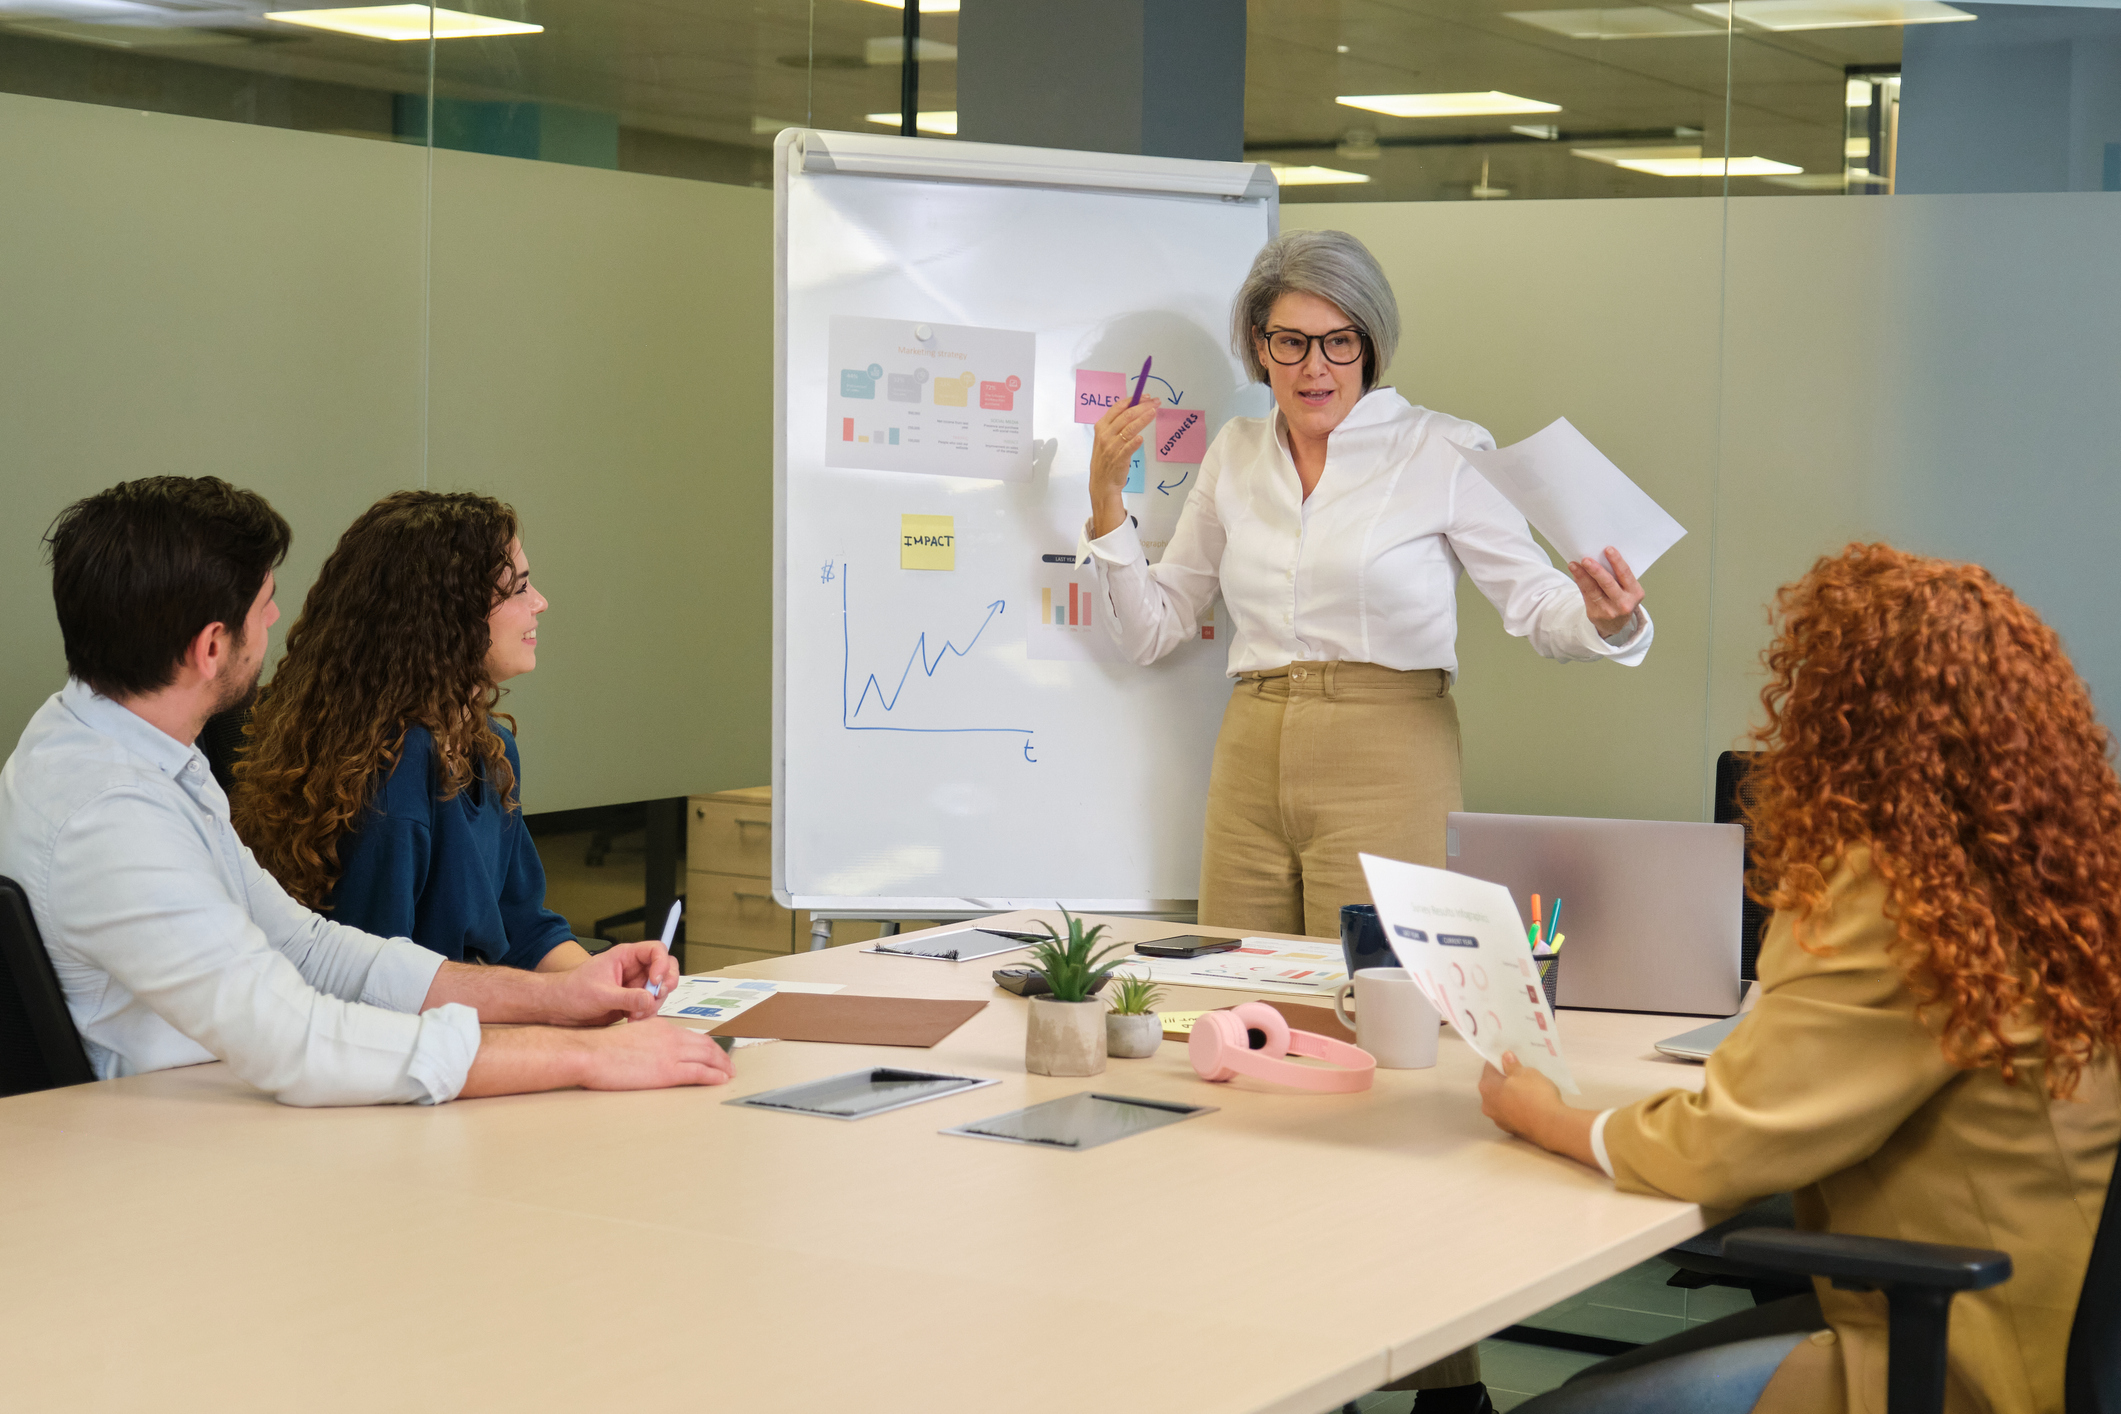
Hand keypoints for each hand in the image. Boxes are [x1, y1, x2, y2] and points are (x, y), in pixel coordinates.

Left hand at [542, 941, 678, 1025]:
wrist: (558, 1009)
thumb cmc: (572, 992)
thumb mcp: (601, 994)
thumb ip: (628, 997)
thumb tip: (650, 1000)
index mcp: (625, 957)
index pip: (656, 951)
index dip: (662, 964)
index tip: (656, 981)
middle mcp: (633, 969)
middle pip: (664, 971)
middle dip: (663, 987)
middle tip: (654, 999)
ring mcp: (634, 986)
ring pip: (659, 992)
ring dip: (652, 1005)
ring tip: (634, 1015)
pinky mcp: (631, 1002)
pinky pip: (649, 1006)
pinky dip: (646, 1014)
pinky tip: (631, 1019)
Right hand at [576, 1019, 733, 1089]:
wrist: (591, 1053)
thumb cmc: (601, 1049)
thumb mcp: (631, 1036)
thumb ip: (647, 1041)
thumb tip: (652, 1054)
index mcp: (660, 1027)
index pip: (691, 1035)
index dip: (707, 1045)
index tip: (714, 1052)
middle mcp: (670, 1036)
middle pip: (704, 1044)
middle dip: (720, 1055)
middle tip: (729, 1064)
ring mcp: (670, 1053)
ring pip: (706, 1057)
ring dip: (722, 1066)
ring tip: (729, 1073)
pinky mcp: (667, 1071)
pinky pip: (698, 1072)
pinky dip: (713, 1076)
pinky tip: (720, 1079)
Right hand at [1088, 396, 1158, 538]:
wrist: (1102, 483)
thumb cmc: (1106, 459)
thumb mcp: (1105, 439)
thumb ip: (1116, 425)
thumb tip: (1134, 410)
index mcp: (1101, 427)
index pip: (1117, 408)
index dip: (1132, 400)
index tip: (1145, 396)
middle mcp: (1105, 435)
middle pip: (1126, 416)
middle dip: (1142, 406)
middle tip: (1156, 402)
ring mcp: (1112, 447)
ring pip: (1129, 429)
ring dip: (1143, 419)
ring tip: (1154, 412)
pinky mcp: (1119, 459)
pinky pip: (1128, 448)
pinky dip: (1135, 442)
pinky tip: (1142, 437)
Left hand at [1478, 1051, 1598, 1167]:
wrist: (1550, 1126)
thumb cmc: (1535, 1094)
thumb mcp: (1527, 1073)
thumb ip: (1513, 1065)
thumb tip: (1505, 1057)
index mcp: (1487, 1087)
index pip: (1489, 1067)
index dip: (1500, 1060)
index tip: (1510, 1058)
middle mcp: (1487, 1104)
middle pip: (1494, 1085)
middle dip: (1505, 1078)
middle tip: (1521, 1072)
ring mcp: (1498, 1119)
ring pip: (1502, 1100)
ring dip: (1510, 1094)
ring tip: (1528, 1088)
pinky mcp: (1510, 1129)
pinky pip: (1511, 1112)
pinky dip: (1517, 1107)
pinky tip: (1530, 1104)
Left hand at [1569, 547, 1643, 637]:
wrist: (1615, 624)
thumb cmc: (1621, 598)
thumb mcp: (1626, 589)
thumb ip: (1617, 576)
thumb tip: (1598, 555)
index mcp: (1635, 592)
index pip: (1625, 574)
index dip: (1617, 561)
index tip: (1608, 549)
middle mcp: (1623, 603)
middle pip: (1608, 583)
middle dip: (1596, 570)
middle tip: (1586, 559)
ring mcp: (1609, 610)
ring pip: (1594, 590)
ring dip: (1582, 575)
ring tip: (1574, 565)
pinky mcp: (1595, 614)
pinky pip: (1586, 595)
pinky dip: (1580, 582)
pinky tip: (1575, 573)